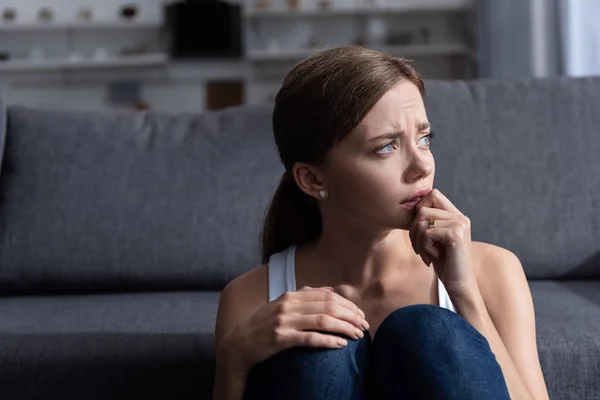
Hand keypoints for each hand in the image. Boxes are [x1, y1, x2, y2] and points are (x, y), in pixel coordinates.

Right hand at [219, 286, 368, 372]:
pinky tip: (341, 345)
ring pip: (323, 321)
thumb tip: (330, 290)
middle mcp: (288, 305)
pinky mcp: (280, 338)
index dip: (348, 305)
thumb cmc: (263, 325)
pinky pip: (310, 338)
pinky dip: (328, 341)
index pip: (328, 296)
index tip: (361, 315)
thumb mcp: (282, 305)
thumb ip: (305, 296)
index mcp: (291, 296)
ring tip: (357, 335)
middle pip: (329, 307)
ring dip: (345, 328)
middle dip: (351, 316)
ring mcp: (284, 321)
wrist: (238, 345)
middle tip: (365, 326)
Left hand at [409, 188, 477, 296]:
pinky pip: (426, 233)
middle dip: (414, 230)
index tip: (419, 231)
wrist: (460, 286)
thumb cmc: (445, 264)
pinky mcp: (456, 235)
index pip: (432, 194)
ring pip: (422, 222)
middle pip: (423, 209)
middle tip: (420, 248)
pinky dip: (424, 248)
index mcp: (456, 215)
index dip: (419, 210)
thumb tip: (413, 207)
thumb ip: (428, 222)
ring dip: (418, 241)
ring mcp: (459, 224)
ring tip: (427, 254)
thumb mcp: (435, 239)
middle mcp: (460, 217)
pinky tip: (432, 258)